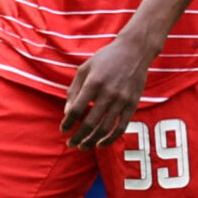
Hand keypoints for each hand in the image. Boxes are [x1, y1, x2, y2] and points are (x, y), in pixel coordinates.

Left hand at [61, 32, 158, 149]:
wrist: (134, 51)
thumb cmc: (106, 59)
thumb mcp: (84, 69)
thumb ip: (74, 90)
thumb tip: (67, 113)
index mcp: (93, 83)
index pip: (76, 110)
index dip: (67, 123)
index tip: (63, 130)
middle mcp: (108, 93)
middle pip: (89, 123)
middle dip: (78, 137)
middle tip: (70, 144)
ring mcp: (122, 100)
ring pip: (105, 128)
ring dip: (92, 141)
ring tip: (83, 146)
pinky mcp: (133, 104)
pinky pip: (122, 126)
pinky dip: (111, 138)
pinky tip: (101, 144)